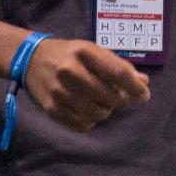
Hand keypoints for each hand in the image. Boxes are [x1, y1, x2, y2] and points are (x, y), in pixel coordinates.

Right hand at [24, 38, 149, 131]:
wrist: (31, 59)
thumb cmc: (70, 54)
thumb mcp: (94, 51)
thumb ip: (118, 66)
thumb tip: (143, 83)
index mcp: (85, 52)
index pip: (118, 73)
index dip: (135, 87)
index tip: (144, 96)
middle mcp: (71, 71)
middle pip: (110, 96)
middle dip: (120, 99)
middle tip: (117, 96)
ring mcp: (60, 92)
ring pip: (98, 113)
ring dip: (106, 111)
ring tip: (101, 102)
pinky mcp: (51, 109)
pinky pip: (81, 124)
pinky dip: (90, 121)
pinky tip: (88, 111)